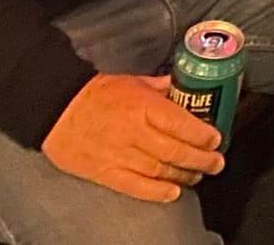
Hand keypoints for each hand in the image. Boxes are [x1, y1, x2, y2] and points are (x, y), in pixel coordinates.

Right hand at [41, 73, 222, 201]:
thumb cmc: (96, 93)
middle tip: (216, 162)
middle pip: (175, 151)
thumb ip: (160, 87)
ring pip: (159, 170)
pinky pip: (135, 186)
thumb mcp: (133, 81)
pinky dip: (157, 192)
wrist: (56, 109)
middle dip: (201, 159)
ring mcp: (119, 155)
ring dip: (184, 175)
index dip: (202, 134)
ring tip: (198, 176)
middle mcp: (133, 133)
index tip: (216, 139)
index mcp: (142, 106)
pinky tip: (173, 192)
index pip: (180, 124)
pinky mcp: (105, 173)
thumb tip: (183, 86)